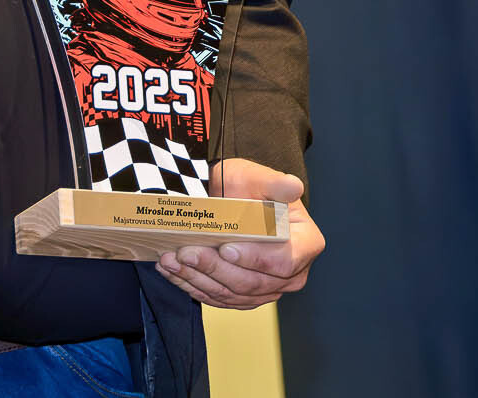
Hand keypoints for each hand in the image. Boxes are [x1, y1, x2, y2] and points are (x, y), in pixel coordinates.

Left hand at [158, 158, 322, 308]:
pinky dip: (194, 286)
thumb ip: (276, 183)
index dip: (254, 259)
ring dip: (199, 279)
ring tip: (172, 261)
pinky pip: (220, 299)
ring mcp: (269, 288)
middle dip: (216, 269)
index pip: (282, 261)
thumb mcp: (260, 178)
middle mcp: (293, 273)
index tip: (226, 248)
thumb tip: (292, 186)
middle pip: (254, 282)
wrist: (231, 198)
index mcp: (305, 244)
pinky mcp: (246, 296)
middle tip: (186, 253)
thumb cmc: (250, 187)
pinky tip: (173, 272)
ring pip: (233, 294)